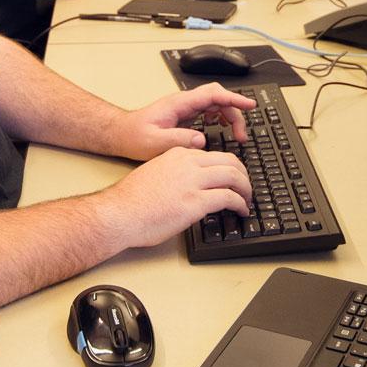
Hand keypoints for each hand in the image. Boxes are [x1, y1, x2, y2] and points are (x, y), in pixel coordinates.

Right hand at [99, 146, 252, 248]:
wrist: (120, 212)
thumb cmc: (131, 200)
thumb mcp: (156, 174)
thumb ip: (176, 174)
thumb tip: (190, 186)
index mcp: (177, 154)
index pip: (214, 154)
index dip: (228, 167)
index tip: (232, 178)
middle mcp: (188, 163)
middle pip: (230, 161)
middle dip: (243, 175)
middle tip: (246, 188)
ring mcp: (193, 181)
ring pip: (234, 176)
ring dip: (246, 189)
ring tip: (247, 201)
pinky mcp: (196, 202)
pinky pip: (229, 198)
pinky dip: (240, 204)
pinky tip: (241, 211)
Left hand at [108, 83, 253, 160]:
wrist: (121, 134)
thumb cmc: (134, 136)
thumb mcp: (154, 142)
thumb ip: (177, 139)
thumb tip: (201, 139)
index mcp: (179, 104)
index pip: (212, 94)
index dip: (233, 98)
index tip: (249, 104)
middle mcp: (184, 103)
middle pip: (218, 99)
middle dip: (235, 114)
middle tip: (241, 136)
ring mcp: (185, 109)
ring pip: (215, 105)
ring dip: (229, 118)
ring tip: (236, 136)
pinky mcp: (184, 117)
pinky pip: (209, 112)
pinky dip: (220, 120)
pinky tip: (222, 131)